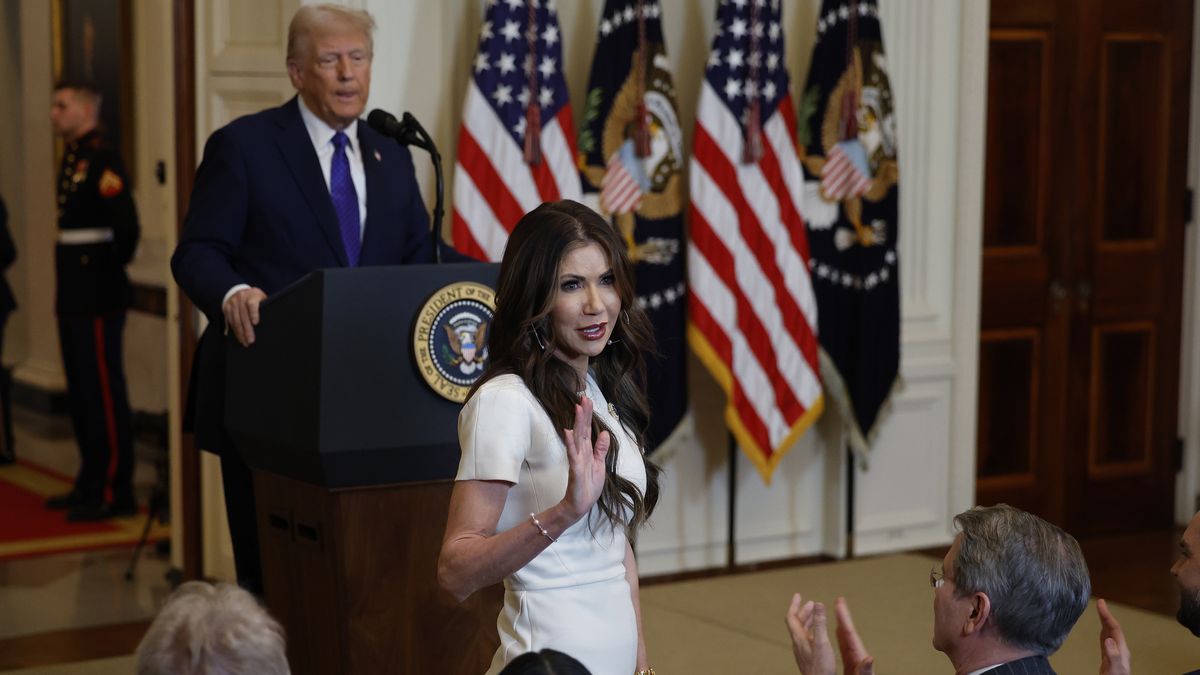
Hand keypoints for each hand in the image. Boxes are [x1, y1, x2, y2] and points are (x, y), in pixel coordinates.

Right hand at [223, 287, 266, 346]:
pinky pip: (230, 322)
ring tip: (245, 342)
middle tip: (251, 340)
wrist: (239, 291)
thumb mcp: (262, 298)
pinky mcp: (227, 309)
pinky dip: (235, 331)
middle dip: (247, 329)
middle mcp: (241, 298)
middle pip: (243, 315)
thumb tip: (273, 321)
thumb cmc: (255, 298)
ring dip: (240, 333)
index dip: (254, 313)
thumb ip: (265, 306)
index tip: (255, 323)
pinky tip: (240, 338)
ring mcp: (233, 303)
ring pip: (236, 320)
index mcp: (252, 295)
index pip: (252, 304)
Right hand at [561, 395, 608, 520]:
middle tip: (584, 398)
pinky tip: (568, 432)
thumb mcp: (600, 465)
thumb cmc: (589, 486)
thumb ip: (601, 449)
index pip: (588, 429)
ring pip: (577, 437)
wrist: (581, 505)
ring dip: (578, 423)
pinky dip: (570, 443)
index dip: (588, 415)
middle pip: (582, 429)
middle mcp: (581, 452)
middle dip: (584, 414)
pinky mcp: (575, 469)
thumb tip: (604, 433)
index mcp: (588, 451)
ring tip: (578, 408)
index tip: (588, 401)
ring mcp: (577, 459)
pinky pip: (573, 454)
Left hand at [786, 593, 835, 674]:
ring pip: (802, 631)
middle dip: (803, 611)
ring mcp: (802, 651)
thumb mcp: (821, 641)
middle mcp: (798, 643)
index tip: (798, 595)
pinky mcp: (808, 657)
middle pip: (796, 623)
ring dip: (808, 621)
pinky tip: (818, 634)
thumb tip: (818, 603)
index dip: (794, 605)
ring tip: (815, 614)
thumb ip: (820, 623)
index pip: (791, 617)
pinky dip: (812, 631)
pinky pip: (807, 639)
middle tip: (811, 603)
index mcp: (799, 638)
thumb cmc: (820, 666)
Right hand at [835, 597, 874, 674]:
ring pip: (845, 640)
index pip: (850, 634)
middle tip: (839, 601)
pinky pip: (843, 648)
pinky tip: (837, 634)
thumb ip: (867, 670)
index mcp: (859, 658)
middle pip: (848, 633)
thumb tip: (869, 657)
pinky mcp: (851, 666)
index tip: (839, 603)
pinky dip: (839, 638)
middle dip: (843, 617)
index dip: (844, 618)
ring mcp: (855, 661)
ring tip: (837, 613)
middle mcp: (858, 657)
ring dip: (841, 625)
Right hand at [1097, 599, 1129, 674]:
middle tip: (1100, 602)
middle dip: (1106, 615)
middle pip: (1113, 628)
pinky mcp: (1108, 656)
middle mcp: (1119, 648)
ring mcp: (1114, 652)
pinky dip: (1103, 631)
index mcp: (1121, 649)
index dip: (1107, 615)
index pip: (1115, 628)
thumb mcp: (1115, 669)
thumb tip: (1108, 639)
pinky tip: (1102, 630)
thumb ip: (1113, 655)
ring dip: (1105, 621)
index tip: (1101, 603)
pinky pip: (1105, 639)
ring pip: (1109, 632)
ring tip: (1101, 611)